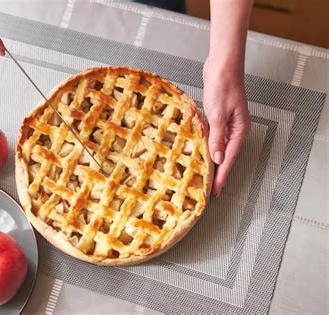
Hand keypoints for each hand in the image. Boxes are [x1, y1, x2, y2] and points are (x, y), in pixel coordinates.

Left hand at [203, 57, 250, 196]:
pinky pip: (212, 137)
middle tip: (207, 189)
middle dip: (217, 172)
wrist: (222, 64)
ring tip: (202, 176)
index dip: (222, 176)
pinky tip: (199, 153)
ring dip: (211, 160)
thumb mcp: (218, 113)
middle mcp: (235, 129)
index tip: (215, 191)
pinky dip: (206, 146)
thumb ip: (217, 137)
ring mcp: (227, 123)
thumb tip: (216, 159)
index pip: (229, 159)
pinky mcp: (218, 117)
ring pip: (218, 147)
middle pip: (225, 156)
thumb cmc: (223, 85)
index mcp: (239, 130)